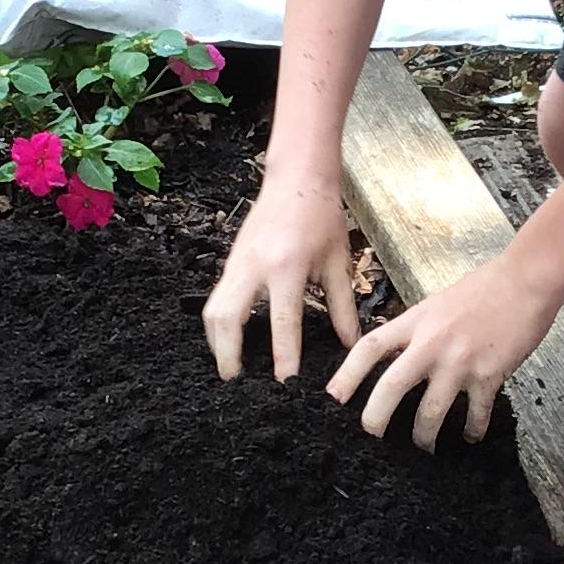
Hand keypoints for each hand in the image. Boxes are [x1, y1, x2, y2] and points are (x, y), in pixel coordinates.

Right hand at [203, 179, 357, 381]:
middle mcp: (254, 267)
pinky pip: (216, 299)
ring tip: (230, 367)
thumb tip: (350, 344)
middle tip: (237, 383)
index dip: (283, 357)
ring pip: (212, 311)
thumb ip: (343, 307)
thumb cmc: (321, 217)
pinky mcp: (230, 262)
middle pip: (227, 320)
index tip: (285, 384)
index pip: (282, 322)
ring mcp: (236, 263)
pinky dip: (218, 324)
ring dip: (217, 342)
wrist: (297, 179)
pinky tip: (229, 340)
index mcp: (287, 268)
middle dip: (228, 356)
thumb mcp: (338, 262)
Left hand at [325, 251, 561, 448]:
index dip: (346, 374)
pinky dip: (472, 429)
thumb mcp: (436, 304)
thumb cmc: (483, 289)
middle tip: (370, 437)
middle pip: (392, 386)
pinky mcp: (489, 374)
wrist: (525, 280)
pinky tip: (471, 436)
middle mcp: (432, 342)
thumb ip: (415, 330)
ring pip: (431, 410)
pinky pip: (475, 412)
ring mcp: (460, 360)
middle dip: (376, 419)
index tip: (332, 397)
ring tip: (424, 447)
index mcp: (415, 321)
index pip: (370, 348)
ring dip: (424, 436)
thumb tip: (397, 356)